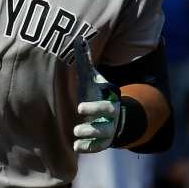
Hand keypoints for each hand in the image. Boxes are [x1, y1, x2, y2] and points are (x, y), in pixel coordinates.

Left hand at [72, 36, 120, 153]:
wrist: (112, 114)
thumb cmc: (97, 93)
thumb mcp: (93, 79)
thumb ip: (86, 62)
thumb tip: (79, 40)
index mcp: (110, 101)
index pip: (106, 105)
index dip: (94, 107)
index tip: (79, 108)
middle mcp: (111, 117)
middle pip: (106, 122)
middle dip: (92, 124)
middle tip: (77, 126)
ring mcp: (109, 130)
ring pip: (103, 135)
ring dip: (89, 135)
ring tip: (76, 134)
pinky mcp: (103, 141)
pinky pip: (98, 146)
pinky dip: (89, 147)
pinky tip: (77, 147)